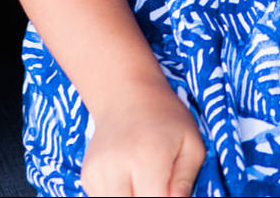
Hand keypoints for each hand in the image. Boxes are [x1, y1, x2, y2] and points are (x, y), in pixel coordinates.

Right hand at [81, 77, 205, 197]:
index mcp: (147, 159)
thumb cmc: (165, 117)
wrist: (125, 92)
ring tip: (144, 181)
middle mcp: (117, 167)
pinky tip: (128, 180)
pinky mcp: (88, 175)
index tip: (171, 191)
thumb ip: (186, 180)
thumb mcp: (191, 142)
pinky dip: (119, 196)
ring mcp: (98, 171)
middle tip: (157, 186)